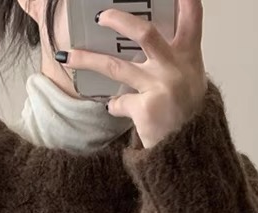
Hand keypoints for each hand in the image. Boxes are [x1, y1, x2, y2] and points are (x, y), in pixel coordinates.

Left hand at [58, 0, 206, 148]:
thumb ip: (174, 58)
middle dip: (120, 20)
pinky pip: (119, 102)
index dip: (185, 0)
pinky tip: (114, 108)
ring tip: (66, 56)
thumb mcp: (191, 81)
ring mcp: (160, 88)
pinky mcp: (146, 110)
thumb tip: (146, 35)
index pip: (191, 19)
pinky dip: (114, 105)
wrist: (186, 152)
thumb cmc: (186, 115)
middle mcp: (176, 68)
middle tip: (100, 16)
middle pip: (145, 34)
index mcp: (189, 56)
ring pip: (116, 67)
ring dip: (87, 60)